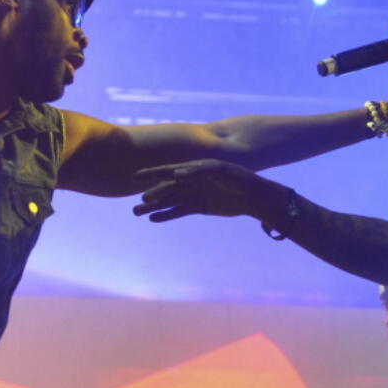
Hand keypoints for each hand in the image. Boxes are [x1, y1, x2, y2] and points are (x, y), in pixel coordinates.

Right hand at [133, 160, 275, 221]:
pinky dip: (166, 215)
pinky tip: (153, 219)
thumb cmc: (237, 177)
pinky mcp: (199, 207)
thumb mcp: (219, 170)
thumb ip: (198, 171)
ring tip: (137, 212)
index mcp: (192, 168)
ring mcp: (193, 194)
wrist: (253, 196)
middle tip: (136, 204)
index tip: (134, 177)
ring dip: (153, 207)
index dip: (150, 174)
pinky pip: (179, 211)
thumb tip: (176, 175)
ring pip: (169, 201)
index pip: (167, 171)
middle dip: (150, 195)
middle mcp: (190, 181)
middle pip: (165, 188)